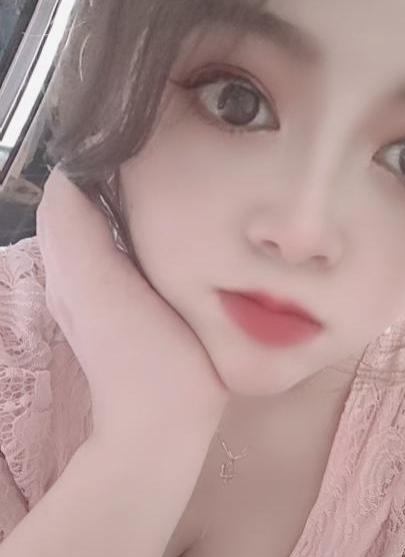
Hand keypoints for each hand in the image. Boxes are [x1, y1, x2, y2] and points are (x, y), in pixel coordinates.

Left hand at [36, 165, 229, 441]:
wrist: (167, 421)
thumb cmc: (138, 352)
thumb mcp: (96, 284)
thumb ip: (74, 228)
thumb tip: (70, 169)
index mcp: (70, 260)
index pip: (71, 191)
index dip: (95, 159)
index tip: (136, 136)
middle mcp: (85, 270)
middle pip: (94, 205)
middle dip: (120, 173)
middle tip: (164, 152)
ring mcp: (117, 290)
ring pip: (119, 226)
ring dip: (138, 200)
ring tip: (175, 178)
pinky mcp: (146, 303)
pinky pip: (141, 251)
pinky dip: (153, 229)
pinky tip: (181, 226)